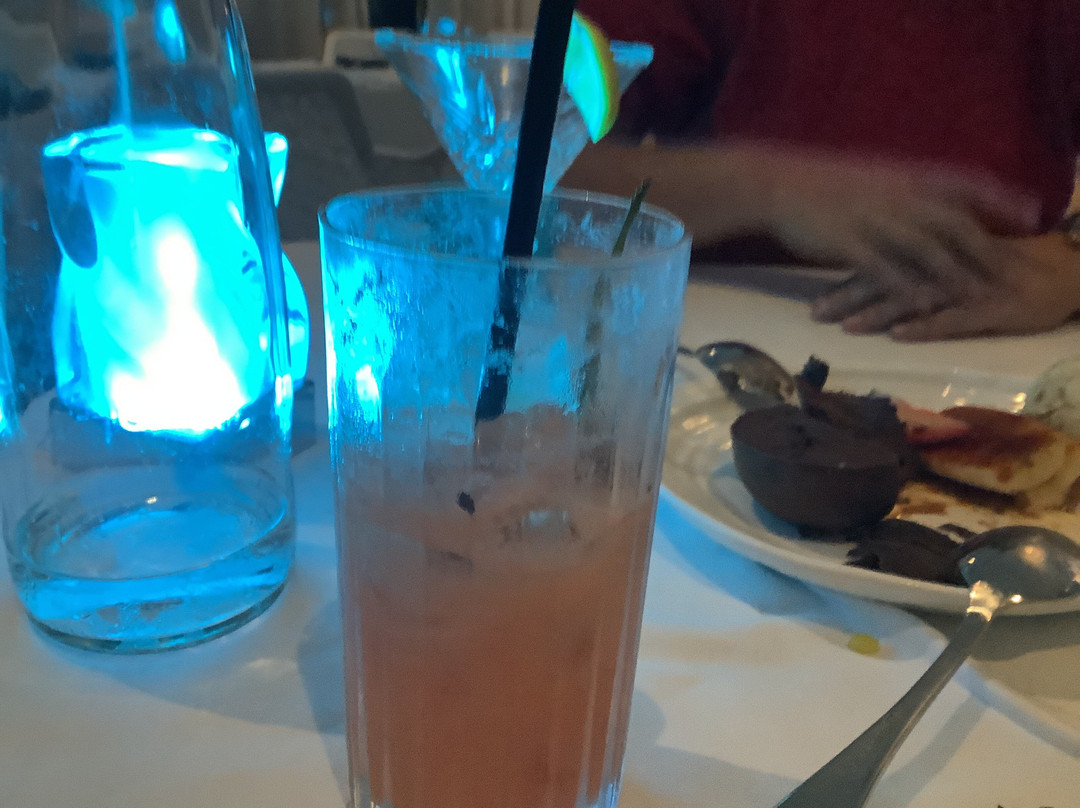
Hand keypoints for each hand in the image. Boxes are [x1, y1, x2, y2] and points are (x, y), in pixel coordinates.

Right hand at [741, 145, 1039, 299]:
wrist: (774, 184)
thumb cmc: (820, 184)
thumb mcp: (871, 178)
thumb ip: (903, 189)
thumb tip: (929, 200)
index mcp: (904, 178)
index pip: (965, 186)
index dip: (1000, 200)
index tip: (1032, 214)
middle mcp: (896, 197)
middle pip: (954, 223)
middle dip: (988, 248)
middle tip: (1016, 270)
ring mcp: (873, 220)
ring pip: (925, 250)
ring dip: (955, 274)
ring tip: (980, 297)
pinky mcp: (848, 243)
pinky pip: (884, 270)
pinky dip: (906, 288)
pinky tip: (921, 306)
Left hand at [810, 232, 1079, 339]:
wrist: (1068, 269)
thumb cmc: (1004, 267)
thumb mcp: (954, 260)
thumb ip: (915, 264)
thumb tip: (869, 276)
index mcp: (933, 250)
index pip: (881, 261)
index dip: (845, 277)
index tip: (812, 295)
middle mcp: (945, 264)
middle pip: (888, 279)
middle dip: (848, 298)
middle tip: (815, 315)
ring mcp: (968, 285)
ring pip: (915, 297)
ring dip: (877, 312)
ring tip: (846, 326)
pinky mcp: (992, 307)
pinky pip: (954, 318)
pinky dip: (925, 326)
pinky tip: (899, 335)